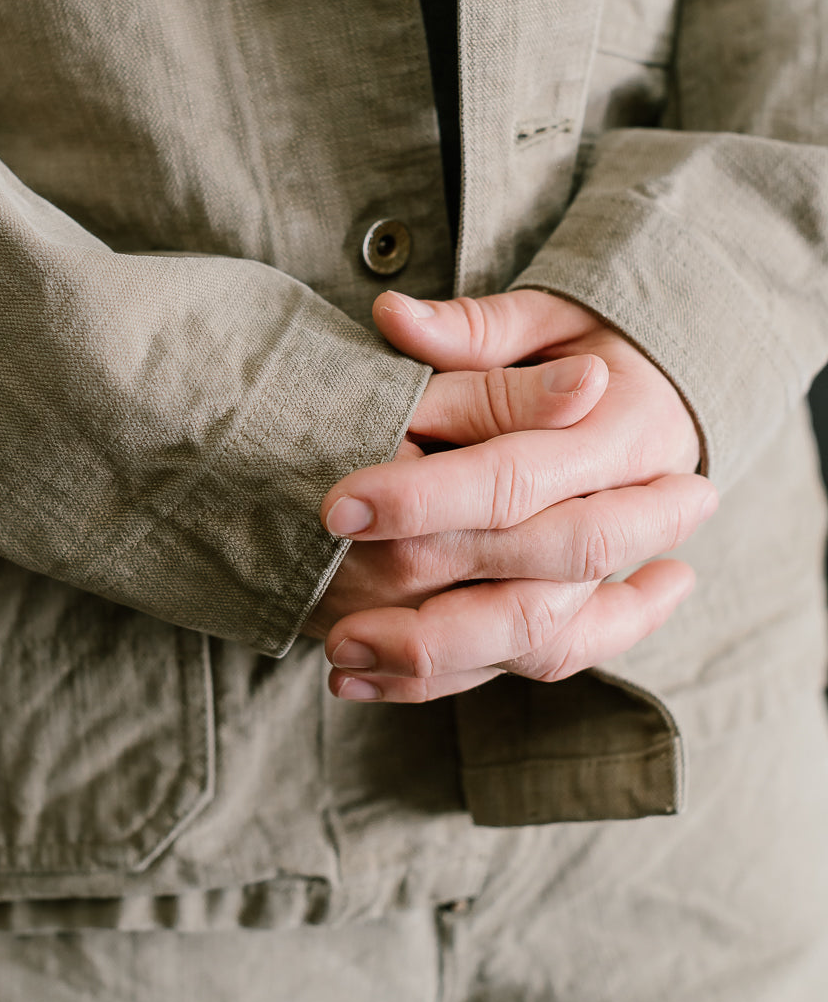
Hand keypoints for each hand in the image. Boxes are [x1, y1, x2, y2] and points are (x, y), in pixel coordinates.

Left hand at [310, 289, 714, 701]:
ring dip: (440, 660)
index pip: (516, 475)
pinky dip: (454, 680)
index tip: (339, 505)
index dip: (426, 494)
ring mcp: (614, 569)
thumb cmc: (591, 348)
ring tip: (343, 660)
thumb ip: (475, 329)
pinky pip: (537, 664)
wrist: (667, 401)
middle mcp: (633, 509)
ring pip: (542, 637)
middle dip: (432, 597)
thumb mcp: (549, 318)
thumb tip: (393, 317)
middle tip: (334, 615)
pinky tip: (367, 684)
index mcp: (627, 431)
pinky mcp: (588, 609)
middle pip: (538, 571)